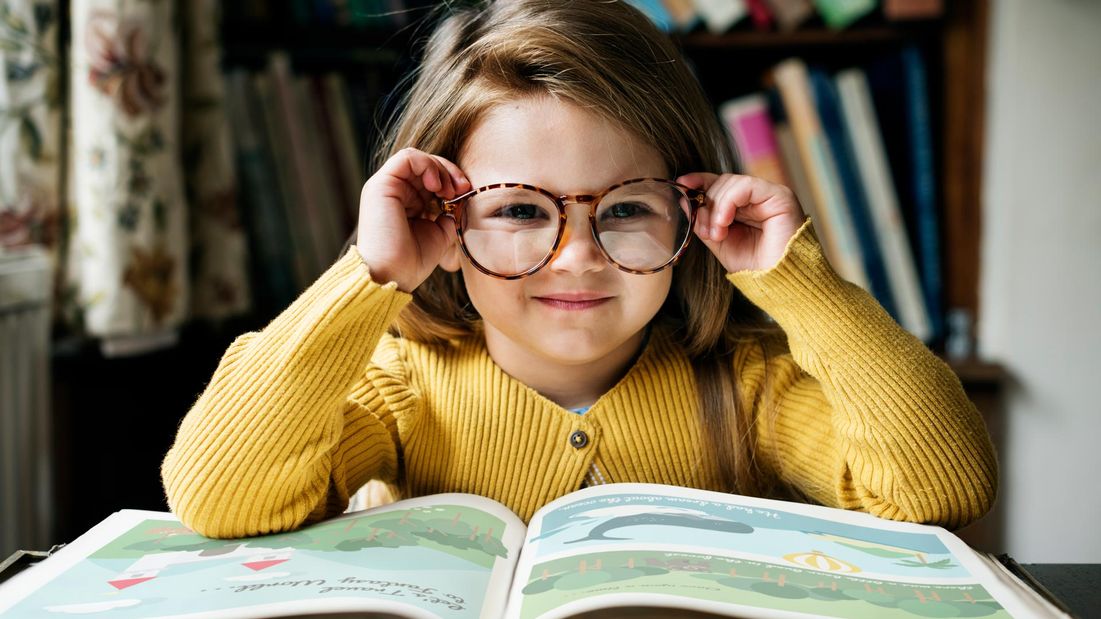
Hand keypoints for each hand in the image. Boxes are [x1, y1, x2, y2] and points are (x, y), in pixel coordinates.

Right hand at [356, 148, 469, 291]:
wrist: (392, 276)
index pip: (430, 178)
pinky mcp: (381, 185)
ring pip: (417, 159)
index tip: (466, 193)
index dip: (451, 180)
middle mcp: (394, 192)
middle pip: (425, 165)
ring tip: (450, 189)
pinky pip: (407, 158)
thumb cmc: (411, 262)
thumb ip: (449, 215)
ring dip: (440, 168)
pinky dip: (427, 164)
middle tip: (463, 188)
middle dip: (449, 172)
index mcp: (406, 203)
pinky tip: (437, 184)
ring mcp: (386, 187)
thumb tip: (461, 201)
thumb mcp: (439, 234)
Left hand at [676, 173, 804, 272]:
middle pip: (722, 182)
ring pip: (731, 182)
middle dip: (706, 205)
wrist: (778, 283)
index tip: (681, 184)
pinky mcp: (779, 196)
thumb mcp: (720, 242)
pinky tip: (724, 222)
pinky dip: (728, 202)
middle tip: (706, 232)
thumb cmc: (754, 266)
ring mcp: (769, 195)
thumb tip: (687, 202)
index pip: (719, 184)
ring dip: (716, 208)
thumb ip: (706, 221)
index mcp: (745, 207)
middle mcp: (758, 198)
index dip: (699, 181)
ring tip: (718, 234)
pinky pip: (745, 186)